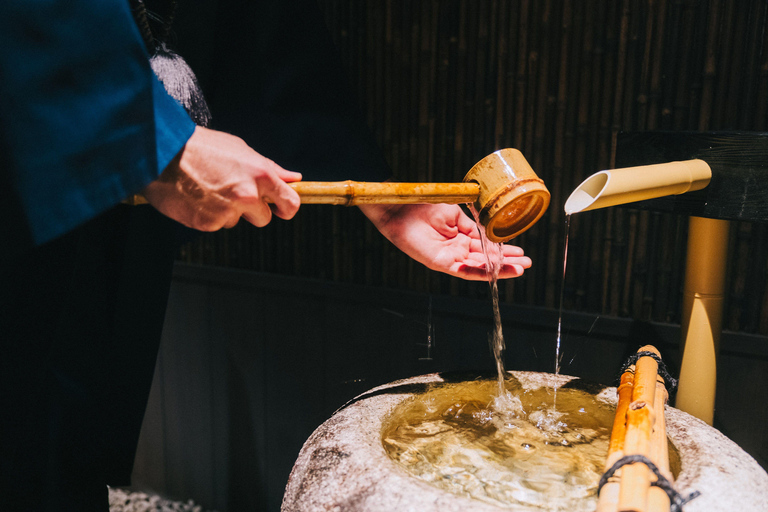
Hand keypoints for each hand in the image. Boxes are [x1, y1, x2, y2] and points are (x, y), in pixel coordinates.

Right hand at [142, 126, 301, 230]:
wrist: (162, 153)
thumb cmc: (201, 147)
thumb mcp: (241, 150)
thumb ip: (269, 168)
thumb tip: (294, 178)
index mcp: (260, 174)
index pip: (290, 203)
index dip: (287, 208)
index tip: (281, 209)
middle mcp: (247, 195)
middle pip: (264, 218)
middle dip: (252, 210)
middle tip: (232, 193)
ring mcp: (228, 211)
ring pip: (236, 221)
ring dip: (226, 211)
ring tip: (208, 189)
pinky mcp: (208, 223)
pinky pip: (215, 224)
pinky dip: (208, 215)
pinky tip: (196, 197)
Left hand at [359, 203, 531, 280]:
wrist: (404, 207)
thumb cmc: (426, 207)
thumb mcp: (456, 215)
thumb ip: (473, 226)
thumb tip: (491, 232)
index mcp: (462, 237)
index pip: (486, 248)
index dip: (504, 251)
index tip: (521, 252)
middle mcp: (457, 250)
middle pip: (486, 261)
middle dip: (507, 263)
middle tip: (527, 264)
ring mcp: (449, 257)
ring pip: (478, 268)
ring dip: (498, 270)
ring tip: (518, 270)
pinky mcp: (439, 262)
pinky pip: (461, 270)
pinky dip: (476, 271)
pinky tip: (492, 272)